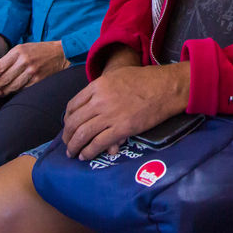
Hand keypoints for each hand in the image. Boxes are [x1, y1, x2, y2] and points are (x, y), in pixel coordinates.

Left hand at [0, 40, 67, 98]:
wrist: (60, 53)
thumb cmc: (39, 50)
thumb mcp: (23, 48)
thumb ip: (9, 59)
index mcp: (18, 51)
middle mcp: (24, 61)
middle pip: (3, 78)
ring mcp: (32, 71)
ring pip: (12, 86)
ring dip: (3, 91)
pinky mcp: (38, 79)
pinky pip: (22, 89)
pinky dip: (15, 91)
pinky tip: (11, 91)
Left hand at [61, 62, 190, 159]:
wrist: (165, 87)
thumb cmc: (144, 80)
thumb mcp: (117, 77)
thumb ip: (101, 89)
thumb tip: (91, 104)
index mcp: (97, 86)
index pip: (73, 105)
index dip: (67, 119)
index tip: (68, 126)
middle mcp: (100, 101)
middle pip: (75, 122)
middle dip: (68, 136)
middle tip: (67, 144)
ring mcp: (110, 115)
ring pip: (83, 134)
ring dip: (75, 146)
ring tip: (72, 153)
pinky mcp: (122, 129)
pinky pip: (99, 143)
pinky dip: (89, 151)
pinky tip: (85, 155)